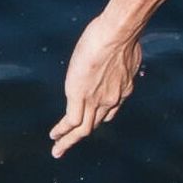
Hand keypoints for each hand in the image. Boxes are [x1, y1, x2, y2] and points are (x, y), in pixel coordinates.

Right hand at [50, 5, 141, 155]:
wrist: (118, 34)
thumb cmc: (124, 32)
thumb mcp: (128, 48)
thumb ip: (123, 57)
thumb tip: (126, 48)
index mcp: (123, 88)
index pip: (111, 109)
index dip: (101, 115)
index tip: (94, 118)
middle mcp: (112, 99)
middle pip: (96, 123)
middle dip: (82, 135)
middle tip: (70, 144)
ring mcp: (96, 100)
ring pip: (83, 129)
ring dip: (70, 140)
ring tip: (58, 149)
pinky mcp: (80, 96)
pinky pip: (71, 121)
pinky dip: (62, 131)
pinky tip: (54, 136)